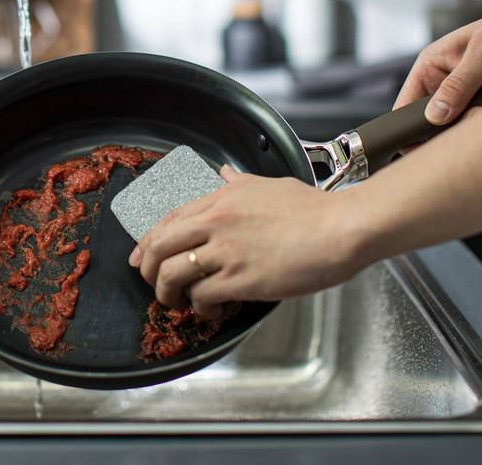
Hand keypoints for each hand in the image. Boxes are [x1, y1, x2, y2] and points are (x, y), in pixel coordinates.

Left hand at [128, 165, 363, 318]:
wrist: (339, 228)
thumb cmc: (311, 208)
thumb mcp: (268, 184)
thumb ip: (240, 182)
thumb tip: (223, 172)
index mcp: (221, 197)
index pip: (169, 218)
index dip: (148, 241)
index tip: (142, 256)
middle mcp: (216, 221)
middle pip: (159, 245)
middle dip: (147, 269)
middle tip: (153, 283)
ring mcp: (227, 249)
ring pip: (173, 273)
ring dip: (167, 293)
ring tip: (177, 302)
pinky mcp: (241, 278)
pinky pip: (202, 295)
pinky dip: (200, 306)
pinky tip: (210, 309)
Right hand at [394, 3, 481, 123]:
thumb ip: (458, 84)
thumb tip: (434, 116)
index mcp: (430, 67)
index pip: (406, 104)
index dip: (407, 127)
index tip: (418, 147)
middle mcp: (442, 85)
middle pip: (431, 123)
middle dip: (454, 125)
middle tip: (476, 115)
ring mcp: (463, 98)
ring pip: (457, 128)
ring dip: (477, 122)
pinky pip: (479, 125)